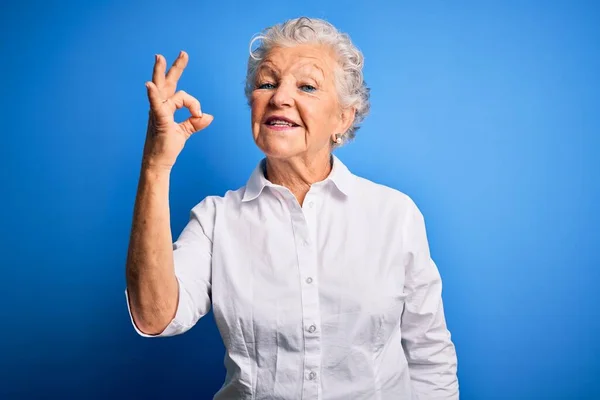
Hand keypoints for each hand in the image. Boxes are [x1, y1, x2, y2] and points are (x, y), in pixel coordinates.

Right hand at [142, 51, 213, 170]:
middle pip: (167, 83)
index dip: (194, 104)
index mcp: (166, 108)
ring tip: (159, 57)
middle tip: (183, 54)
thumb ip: (195, 123)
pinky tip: (149, 85)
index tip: (200, 116)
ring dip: (160, 72)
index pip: (182, 96)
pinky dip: (153, 96)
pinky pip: (156, 106)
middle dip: (175, 67)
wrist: (158, 163)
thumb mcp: (184, 132)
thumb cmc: (167, 147)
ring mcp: (157, 113)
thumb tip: (209, 116)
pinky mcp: (158, 121)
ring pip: (163, 90)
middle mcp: (159, 107)